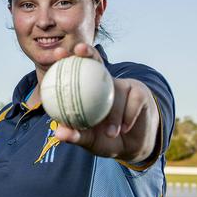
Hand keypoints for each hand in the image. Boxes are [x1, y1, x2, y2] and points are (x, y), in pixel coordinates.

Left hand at [52, 43, 159, 163]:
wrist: (130, 146)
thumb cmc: (103, 138)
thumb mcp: (87, 139)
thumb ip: (75, 135)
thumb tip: (59, 133)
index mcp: (88, 89)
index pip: (74, 71)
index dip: (66, 58)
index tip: (56, 52)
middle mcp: (104, 83)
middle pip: (95, 61)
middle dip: (87, 51)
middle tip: (79, 50)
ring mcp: (123, 86)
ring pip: (116, 91)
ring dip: (113, 114)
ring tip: (110, 133)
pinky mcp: (140, 93)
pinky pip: (133, 102)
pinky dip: (128, 117)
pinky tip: (125, 128)